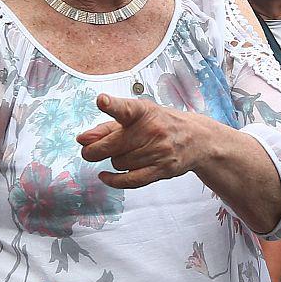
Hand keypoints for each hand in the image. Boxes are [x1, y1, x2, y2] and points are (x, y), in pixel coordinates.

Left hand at [77, 94, 215, 188]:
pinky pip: (130, 180)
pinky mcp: (162, 170)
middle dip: (94, 150)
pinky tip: (106, 176)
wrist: (198, 139)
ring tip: (125, 153)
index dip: (112, 105)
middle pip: (112, 145)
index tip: (102, 100)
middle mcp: (152, 130)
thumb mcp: (138, 116)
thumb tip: (82, 139)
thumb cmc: (161, 124)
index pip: (126, 108)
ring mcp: (159, 151)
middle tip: (87, 151)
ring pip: (119, 163)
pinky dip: (114, 180)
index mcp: (144, 111)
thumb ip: (108, 126)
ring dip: (114, 161)